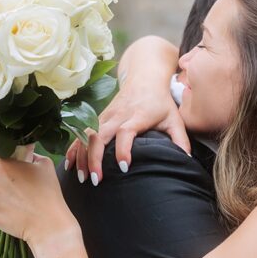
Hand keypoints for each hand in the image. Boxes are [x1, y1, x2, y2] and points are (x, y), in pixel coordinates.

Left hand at [0, 147, 77, 249]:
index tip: (6, 160)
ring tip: (20, 202)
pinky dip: (2, 209)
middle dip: (4, 178)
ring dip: (2, 194)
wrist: (48, 225)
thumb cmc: (49, 193)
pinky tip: (17, 212)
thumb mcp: (45, 165)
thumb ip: (32, 154)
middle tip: (21, 186)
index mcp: (3, 166)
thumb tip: (26, 150)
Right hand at [65, 35, 189, 184]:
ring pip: (87, 136)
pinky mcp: (98, 117)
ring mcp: (105, 116)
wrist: (145, 77)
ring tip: (82, 178)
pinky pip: (81, 134)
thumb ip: (181, 140)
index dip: (123, 149)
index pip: (126, 132)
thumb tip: (186, 161)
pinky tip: (70, 165)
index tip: (124, 167)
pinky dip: (74, 149)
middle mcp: (118, 115)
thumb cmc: (161, 102)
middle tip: (96, 181)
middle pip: (100, 135)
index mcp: (138, 115)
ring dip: (82, 157)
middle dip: (95, 159)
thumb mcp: (174, 118)